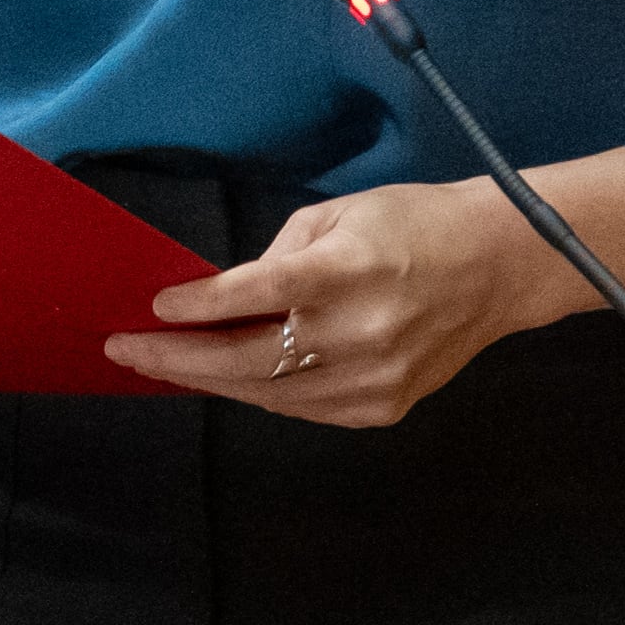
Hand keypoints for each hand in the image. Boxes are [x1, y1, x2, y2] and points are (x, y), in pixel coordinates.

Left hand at [101, 177, 561, 425]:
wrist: (499, 266)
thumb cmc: (413, 224)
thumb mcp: (338, 216)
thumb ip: (278, 257)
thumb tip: (224, 296)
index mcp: (345, 273)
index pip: (252, 296)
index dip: (196, 306)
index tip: (153, 308)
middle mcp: (359, 333)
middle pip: (248, 360)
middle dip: (178, 358)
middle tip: (125, 351)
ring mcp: (374, 379)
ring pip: (269, 393)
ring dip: (210, 380)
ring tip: (163, 365)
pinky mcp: (384, 407)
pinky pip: (303, 408)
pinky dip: (259, 392)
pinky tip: (225, 377)